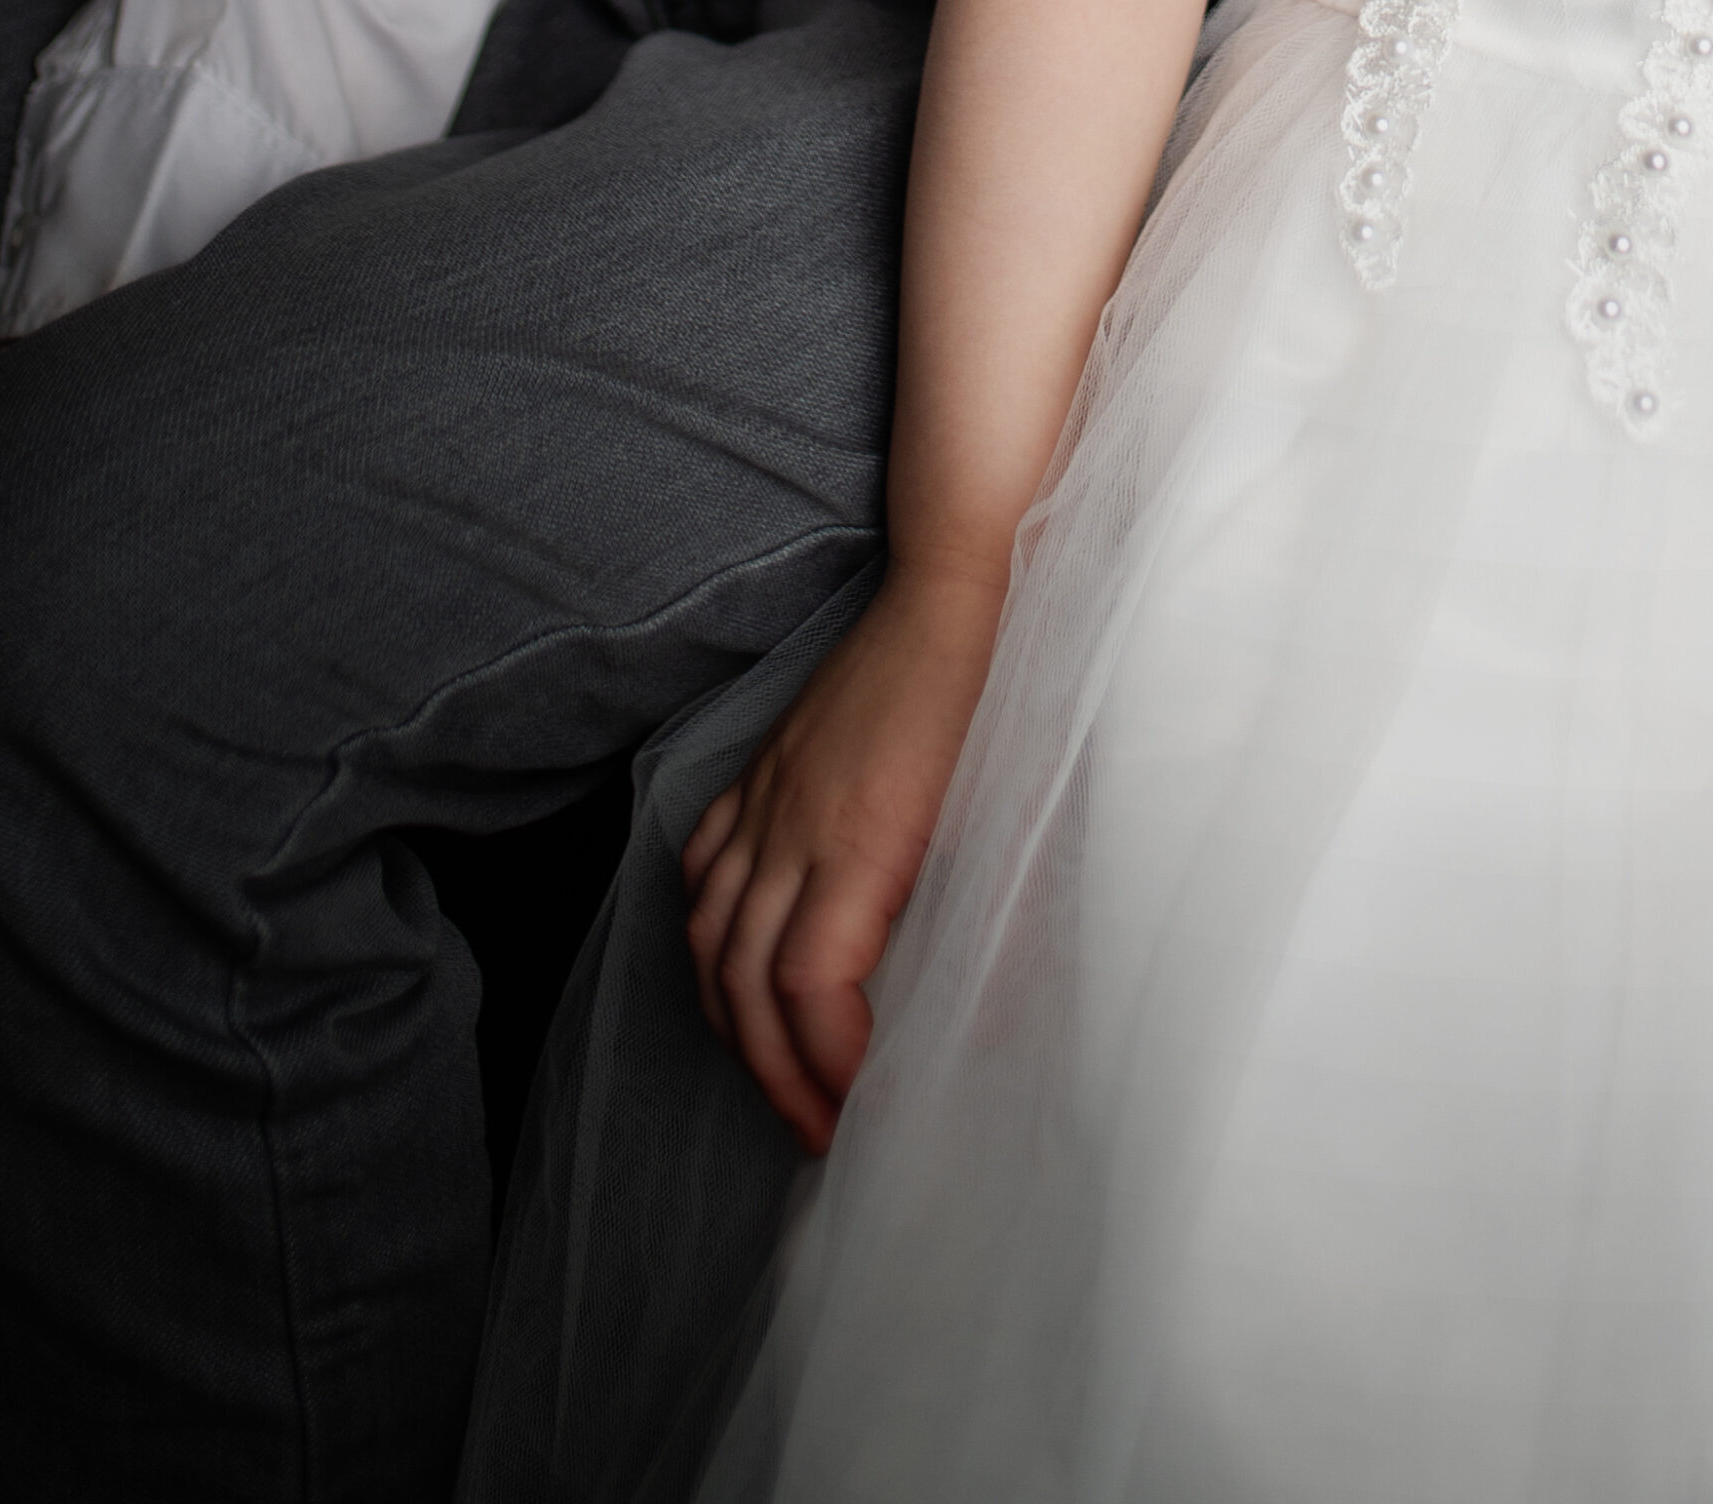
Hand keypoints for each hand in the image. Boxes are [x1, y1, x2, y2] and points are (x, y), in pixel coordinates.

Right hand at [681, 559, 1002, 1149]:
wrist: (957, 584)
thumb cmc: (1001, 693)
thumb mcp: (1010, 810)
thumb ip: (991, 914)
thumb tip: (991, 1020)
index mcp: (864, 839)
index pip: (808, 983)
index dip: (824, 1062)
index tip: (861, 1105)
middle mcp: (797, 823)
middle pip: (745, 977)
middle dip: (776, 1070)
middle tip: (817, 1128)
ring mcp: (770, 794)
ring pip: (707, 930)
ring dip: (732, 1019)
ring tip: (774, 1072)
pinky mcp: (763, 770)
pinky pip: (702, 864)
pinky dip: (705, 931)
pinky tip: (729, 969)